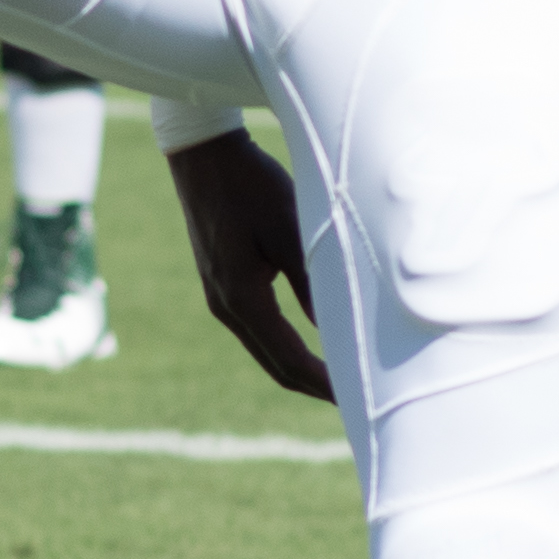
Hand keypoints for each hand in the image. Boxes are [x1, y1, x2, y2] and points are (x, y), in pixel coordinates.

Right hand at [164, 128, 330, 400]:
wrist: (204, 155)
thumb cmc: (252, 185)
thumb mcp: (291, 230)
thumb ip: (313, 283)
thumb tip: (334, 329)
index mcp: (241, 298)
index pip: (288, 360)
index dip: (324, 385)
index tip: (354, 399)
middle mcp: (224, 306)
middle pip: (274, 365)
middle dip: (314, 386)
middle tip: (353, 403)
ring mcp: (219, 297)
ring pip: (265, 350)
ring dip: (300, 368)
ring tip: (338, 381)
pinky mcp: (221, 284)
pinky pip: (258, 329)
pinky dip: (286, 345)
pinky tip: (310, 345)